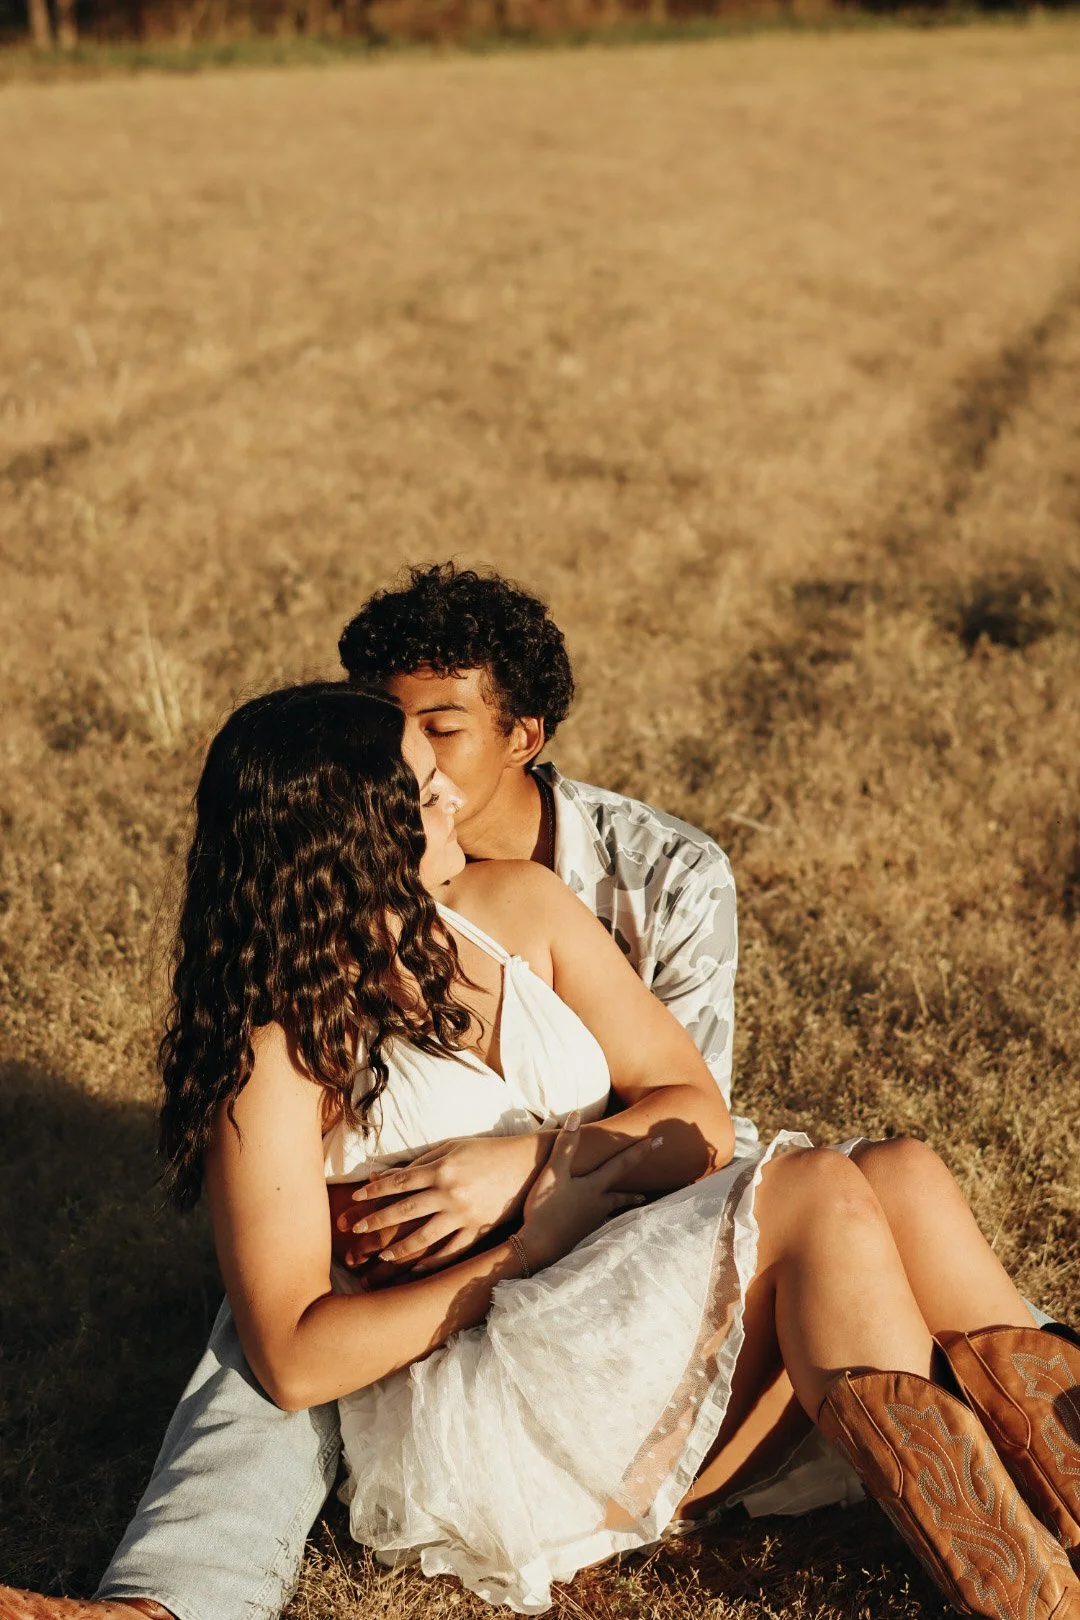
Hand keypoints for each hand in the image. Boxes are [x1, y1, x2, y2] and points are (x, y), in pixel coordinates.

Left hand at [331, 1134, 552, 1275]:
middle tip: (356, 1231)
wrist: (527, 1165)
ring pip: (425, 1236)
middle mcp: (450, 1192)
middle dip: (378, 1221)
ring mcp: (465, 1214)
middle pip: (406, 1209)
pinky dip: (433, 1262)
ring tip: (383, 1256)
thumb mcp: (453, 1147)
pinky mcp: (479, 1230)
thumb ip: (421, 1161)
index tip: (354, 1200)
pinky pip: (452, 1251)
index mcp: (442, 1168)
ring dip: (401, 1248)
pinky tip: (416, 1269)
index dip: (374, 1191)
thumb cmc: (486, 1152)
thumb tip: (388, 1174)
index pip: (399, 1182)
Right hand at [518, 1112, 655, 1271]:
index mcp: (594, 1187)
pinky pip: (598, 1223)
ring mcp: (590, 1221)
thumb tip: (575, 1115)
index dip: (640, 1150)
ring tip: (634, 1203)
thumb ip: (566, 1145)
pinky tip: (600, 1221)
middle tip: (648, 1189)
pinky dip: (603, 1219)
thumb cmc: (546, 1208)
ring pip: (612, 1209)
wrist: (538, 1248)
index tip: (659, 1141)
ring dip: (623, 1204)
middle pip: (621, 1193)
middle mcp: (598, 1204)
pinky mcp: (580, 1234)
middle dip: (636, 1186)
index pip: (622, 1164)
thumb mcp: (553, 1173)